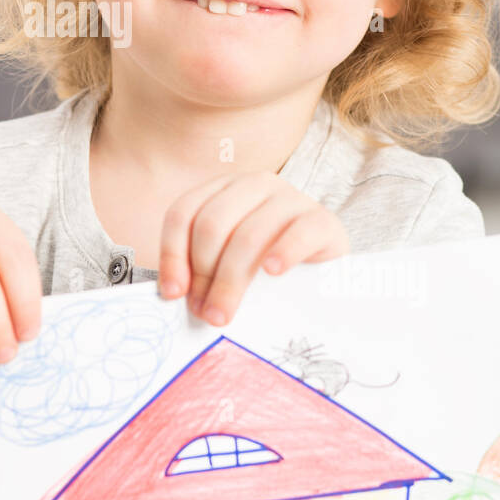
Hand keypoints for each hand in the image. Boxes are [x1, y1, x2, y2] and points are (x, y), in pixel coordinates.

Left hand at [157, 172, 348, 324]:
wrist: (326, 271)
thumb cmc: (266, 268)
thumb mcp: (228, 262)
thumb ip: (200, 269)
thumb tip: (172, 294)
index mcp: (224, 188)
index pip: (184, 213)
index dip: (172, 254)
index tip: (173, 293)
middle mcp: (255, 185)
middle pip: (212, 225)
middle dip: (202, 274)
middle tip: (204, 312)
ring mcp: (291, 198)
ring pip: (248, 235)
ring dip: (230, 281)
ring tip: (224, 314)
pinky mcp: (322, 219)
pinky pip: (298, 233)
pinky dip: (282, 253)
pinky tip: (272, 274)